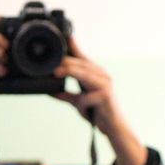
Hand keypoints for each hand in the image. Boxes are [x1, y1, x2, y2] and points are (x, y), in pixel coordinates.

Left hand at [52, 39, 147, 164]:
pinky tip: (82, 109)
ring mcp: (105, 85)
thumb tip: (50, 91)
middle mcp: (103, 75)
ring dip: (70, 72)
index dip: (74, 47)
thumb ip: (67, 94)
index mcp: (97, 74)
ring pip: (84, 74)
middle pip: (82, 64)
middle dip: (66, 62)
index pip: (83, 58)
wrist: (114, 128)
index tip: (66, 37)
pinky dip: (79, 104)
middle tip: (50, 64)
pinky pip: (85, 98)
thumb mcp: (79, 101)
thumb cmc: (97, 113)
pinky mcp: (105, 96)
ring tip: (56, 73)